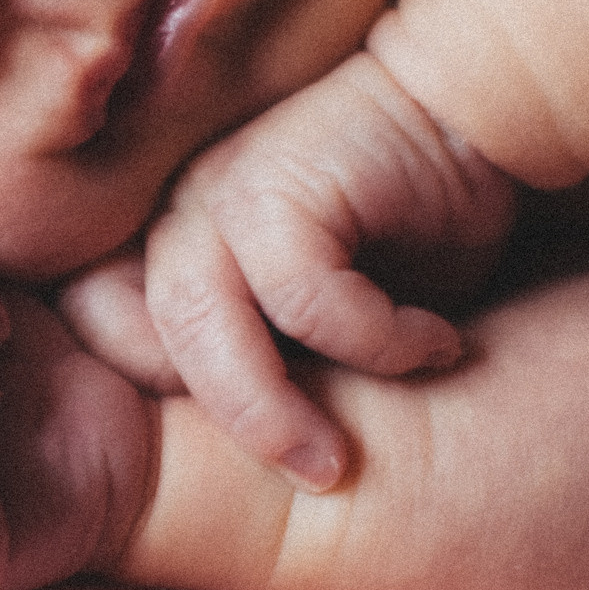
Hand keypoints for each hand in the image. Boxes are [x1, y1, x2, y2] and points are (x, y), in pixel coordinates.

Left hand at [143, 51, 517, 487]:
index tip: (280, 455)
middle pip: (141, 348)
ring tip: (345, 455)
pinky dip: (372, 340)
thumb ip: (282, 368)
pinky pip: (300, 291)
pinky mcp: (282, 180)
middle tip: (323, 478)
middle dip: (234, 433)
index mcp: (173, 257)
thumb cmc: (410, 225)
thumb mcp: (335, 322)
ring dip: (276, 409)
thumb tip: (271, 472)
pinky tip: (436, 345)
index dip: (176, 416)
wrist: (476, 110)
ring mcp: (219, 193)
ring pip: (202, 326)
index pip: (112, 352)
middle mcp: (178, 222)